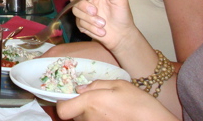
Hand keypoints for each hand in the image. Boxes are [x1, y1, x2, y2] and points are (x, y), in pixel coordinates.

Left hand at [56, 80, 175, 120]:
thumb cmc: (140, 103)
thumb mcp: (119, 84)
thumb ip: (96, 85)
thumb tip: (80, 89)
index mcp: (90, 103)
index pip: (62, 110)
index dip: (63, 104)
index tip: (70, 97)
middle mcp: (90, 119)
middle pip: (73, 115)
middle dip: (78, 107)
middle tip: (93, 100)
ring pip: (83, 120)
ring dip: (88, 114)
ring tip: (106, 108)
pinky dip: (97, 120)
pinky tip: (111, 116)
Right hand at [71, 0, 137, 51]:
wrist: (122, 34)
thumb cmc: (122, 15)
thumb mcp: (120, 0)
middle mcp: (87, 1)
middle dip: (83, 5)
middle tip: (95, 12)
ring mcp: (83, 12)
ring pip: (75, 11)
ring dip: (90, 19)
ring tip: (103, 24)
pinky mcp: (81, 24)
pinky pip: (79, 23)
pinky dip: (91, 28)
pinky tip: (101, 31)